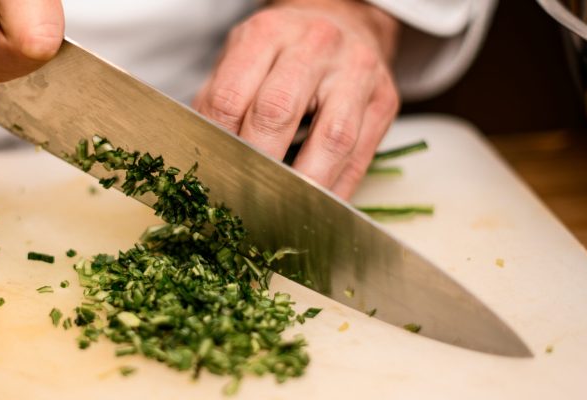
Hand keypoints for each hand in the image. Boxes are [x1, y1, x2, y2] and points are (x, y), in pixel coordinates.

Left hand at [193, 0, 399, 198]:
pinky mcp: (384, 100)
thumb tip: (202, 157)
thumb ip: (220, 101)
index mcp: (268, 33)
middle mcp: (315, 45)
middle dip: (256, 165)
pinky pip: (360, 156)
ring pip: (331, 139)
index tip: (212, 177)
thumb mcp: (244, 57)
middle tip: (241, 200)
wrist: (346, 22)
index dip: (218, 144)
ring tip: (282, 212)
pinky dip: (337, 190)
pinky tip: (316, 209)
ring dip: (304, 184)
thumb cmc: (285, 50)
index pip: (231, 97)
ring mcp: (357, 72)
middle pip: (277, 113)